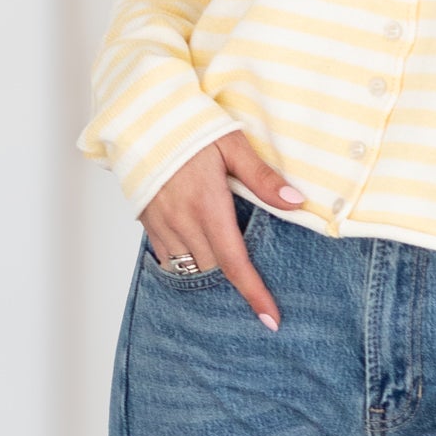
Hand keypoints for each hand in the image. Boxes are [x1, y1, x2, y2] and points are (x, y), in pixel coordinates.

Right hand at [140, 131, 307, 330]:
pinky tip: (197, 246)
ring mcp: (162, 223)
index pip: (235, 263)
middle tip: (254, 278)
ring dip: (208, 269)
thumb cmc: (190, 125)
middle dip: (233, 277)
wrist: (140, 116)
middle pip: (213, 269)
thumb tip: (295, 202)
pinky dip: (185, 259)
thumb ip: (262, 178)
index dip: (253, 293)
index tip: (270, 319)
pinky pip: (167, 255)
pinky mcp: (147, 220)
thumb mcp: (233, 145)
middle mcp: (183, 221)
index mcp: (208, 206)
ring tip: (225, 264)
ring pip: (189, 266)